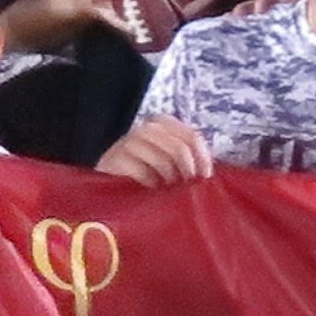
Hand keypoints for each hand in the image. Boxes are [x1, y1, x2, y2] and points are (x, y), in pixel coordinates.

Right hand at [97, 118, 213, 187]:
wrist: (108, 184)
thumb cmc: (144, 173)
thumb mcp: (169, 161)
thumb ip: (187, 158)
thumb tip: (207, 172)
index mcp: (162, 124)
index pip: (191, 136)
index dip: (202, 157)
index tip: (206, 177)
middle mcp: (145, 128)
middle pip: (178, 148)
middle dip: (188, 171)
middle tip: (188, 186)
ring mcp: (128, 142)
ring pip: (162, 161)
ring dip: (170, 179)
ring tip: (168, 191)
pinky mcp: (114, 159)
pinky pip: (142, 172)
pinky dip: (151, 184)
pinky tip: (150, 190)